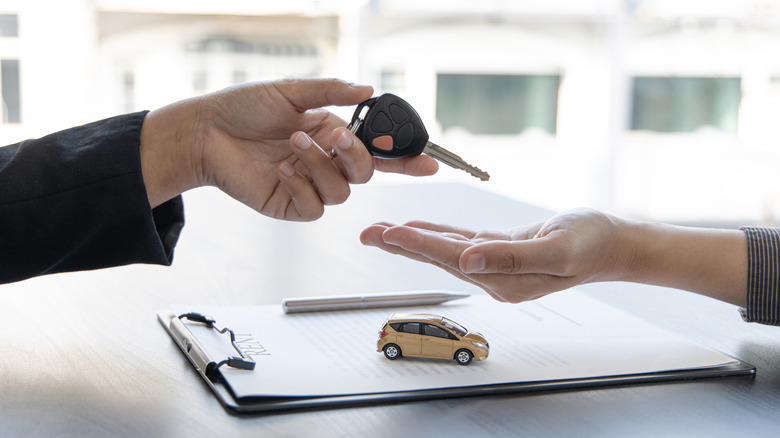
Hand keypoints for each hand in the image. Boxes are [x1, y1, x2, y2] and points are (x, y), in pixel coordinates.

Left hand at [140, 78, 437, 219]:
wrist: (206, 131)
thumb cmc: (244, 107)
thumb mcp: (291, 90)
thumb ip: (332, 92)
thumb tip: (368, 89)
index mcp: (332, 134)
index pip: (378, 150)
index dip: (406, 158)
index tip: (428, 161)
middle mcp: (326, 161)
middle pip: (365, 173)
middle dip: (356, 156)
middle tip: (336, 137)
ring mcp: (309, 186)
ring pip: (342, 192)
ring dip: (320, 165)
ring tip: (291, 144)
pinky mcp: (291, 206)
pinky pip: (315, 208)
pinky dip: (302, 188)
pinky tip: (282, 171)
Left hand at [360, 209, 627, 302]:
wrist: (612, 244)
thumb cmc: (592, 244)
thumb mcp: (557, 248)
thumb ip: (512, 257)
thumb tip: (469, 261)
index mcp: (504, 280)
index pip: (451, 260)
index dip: (418, 245)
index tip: (389, 233)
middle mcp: (494, 277)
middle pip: (437, 258)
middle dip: (400, 245)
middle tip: (367, 234)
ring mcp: (495, 266)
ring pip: (445, 249)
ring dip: (413, 239)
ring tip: (382, 231)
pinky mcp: (500, 251)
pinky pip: (461, 241)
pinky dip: (438, 234)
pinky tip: (419, 228)